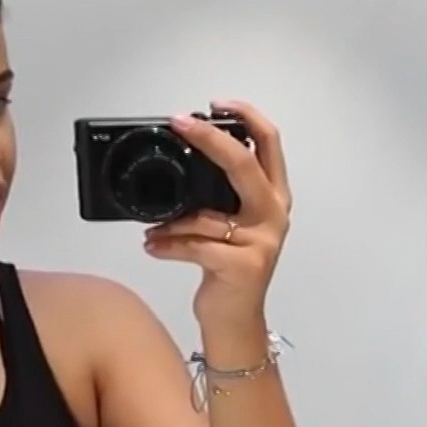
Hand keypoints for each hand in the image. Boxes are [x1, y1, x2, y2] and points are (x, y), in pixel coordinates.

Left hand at [142, 99, 291, 327]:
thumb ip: (218, 194)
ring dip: (172, 221)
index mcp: (274, 197)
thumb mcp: (230, 224)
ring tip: (153, 228)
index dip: (245, 116)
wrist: (235, 321)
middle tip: (180, 123)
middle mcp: (274, 215)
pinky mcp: (244, 266)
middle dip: (209, 138)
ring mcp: (262, 242)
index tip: (214, 104)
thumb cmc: (229, 270)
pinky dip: (168, 245)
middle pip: (244, 164)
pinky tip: (153, 247)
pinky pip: (195, 245)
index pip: (269, 143)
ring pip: (207, 214)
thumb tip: (183, 159)